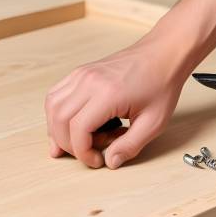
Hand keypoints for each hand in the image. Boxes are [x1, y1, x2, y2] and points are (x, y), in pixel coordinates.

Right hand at [45, 37, 186, 168]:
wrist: (162, 55)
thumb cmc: (161, 84)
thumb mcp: (153, 122)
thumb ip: (130, 145)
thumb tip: (110, 161)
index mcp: (108, 94)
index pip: (78, 129)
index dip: (82, 152)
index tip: (96, 160)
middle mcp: (89, 81)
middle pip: (60, 119)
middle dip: (68, 144)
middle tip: (88, 153)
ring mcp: (82, 74)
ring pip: (52, 106)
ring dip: (58, 129)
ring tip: (79, 141)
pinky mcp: (81, 72)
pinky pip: (57, 95)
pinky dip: (58, 113)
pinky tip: (73, 124)